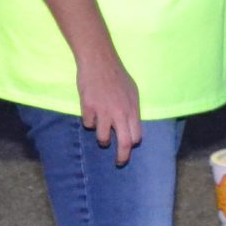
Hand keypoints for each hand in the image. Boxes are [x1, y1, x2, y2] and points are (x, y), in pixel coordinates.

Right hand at [76, 51, 143, 166]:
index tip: (129, 146)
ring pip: (102, 138)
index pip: (137, 135)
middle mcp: (120, 113)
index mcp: (132, 109)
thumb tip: (133, 127)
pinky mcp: (88, 108)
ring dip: (102, 139)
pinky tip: (90, 111)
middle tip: (119, 163)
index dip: (133, 143)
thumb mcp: (132, 92)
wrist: (99, 62)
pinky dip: (89, 121)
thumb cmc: (117, 76)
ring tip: (102, 135)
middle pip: (124, 143)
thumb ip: (132, 110)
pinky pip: (88, 124)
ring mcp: (103, 111)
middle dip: (122, 157)